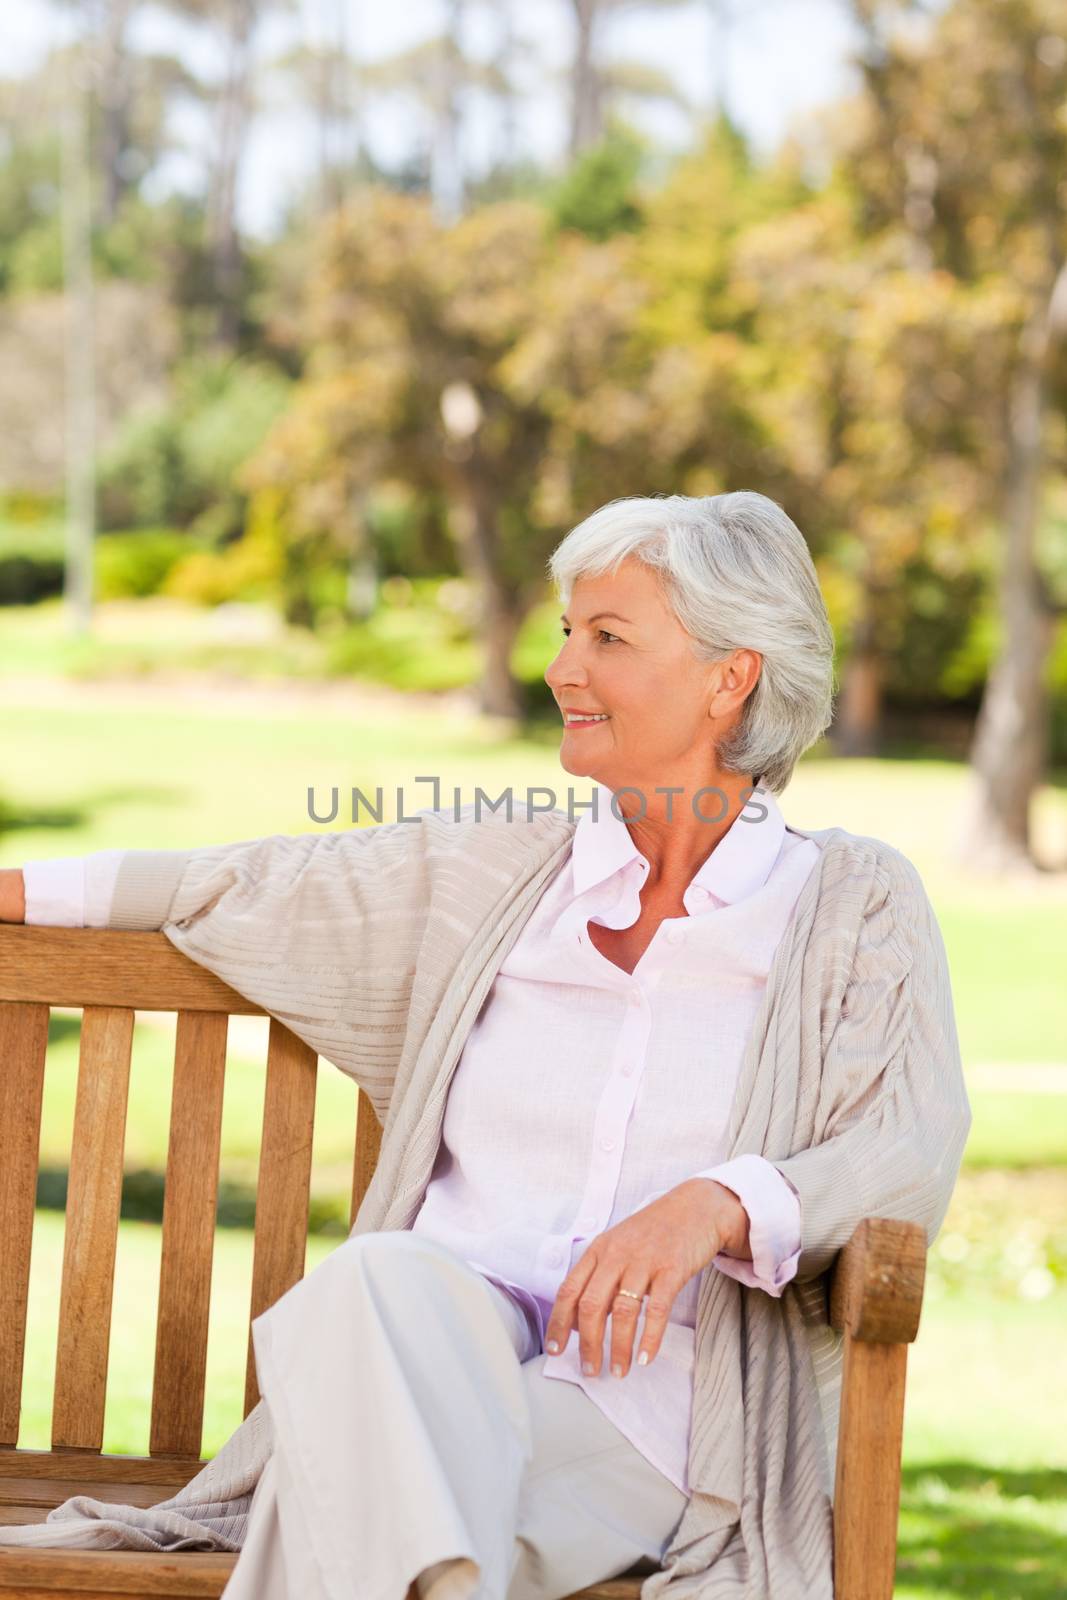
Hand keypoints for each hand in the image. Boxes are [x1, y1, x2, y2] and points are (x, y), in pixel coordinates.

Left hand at [543, 1179, 749, 1378]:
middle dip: (588, 1343)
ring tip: (619, 1371)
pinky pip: (657, 1310)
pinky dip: (650, 1338)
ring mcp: (644, 1261)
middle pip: (592, 1305)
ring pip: (622, 1311)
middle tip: (591, 1370)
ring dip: (618, 1347)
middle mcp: (617, 1254)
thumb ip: (598, 1276)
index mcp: (599, 1250)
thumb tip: (576, 1319)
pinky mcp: (672, 1269)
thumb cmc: (654, 1232)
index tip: (555, 1350)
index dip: (558, 1322)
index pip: (569, 1290)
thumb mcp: (618, 1245)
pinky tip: (646, 1357)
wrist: (696, 1208)